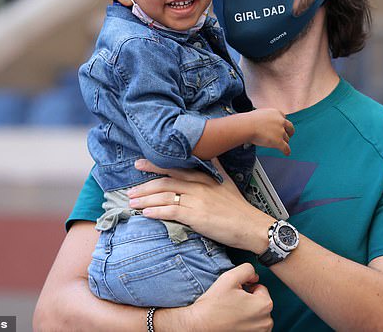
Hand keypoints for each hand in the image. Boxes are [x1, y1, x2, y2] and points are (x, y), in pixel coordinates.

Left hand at [128, 159, 275, 253]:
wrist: (252, 226)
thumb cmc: (240, 208)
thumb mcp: (228, 182)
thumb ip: (217, 169)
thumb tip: (212, 155)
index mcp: (205, 177)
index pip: (176, 168)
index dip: (156, 166)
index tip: (140, 164)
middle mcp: (200, 185)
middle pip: (166, 181)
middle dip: (145, 184)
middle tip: (129, 189)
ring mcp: (198, 200)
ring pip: (165, 196)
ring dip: (146, 199)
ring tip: (132, 202)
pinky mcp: (197, 216)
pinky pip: (172, 211)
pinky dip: (156, 212)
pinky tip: (145, 214)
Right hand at [180, 263, 273, 331]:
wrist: (199, 326)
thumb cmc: (213, 306)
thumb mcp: (230, 277)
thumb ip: (247, 269)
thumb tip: (254, 276)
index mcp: (264, 305)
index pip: (261, 288)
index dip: (247, 288)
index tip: (235, 294)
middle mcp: (266, 322)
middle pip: (260, 303)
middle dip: (248, 300)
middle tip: (232, 303)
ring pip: (257, 315)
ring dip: (247, 312)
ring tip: (231, 313)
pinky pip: (253, 327)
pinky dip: (244, 324)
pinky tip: (232, 322)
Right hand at [247, 108, 294, 154]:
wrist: (247, 126)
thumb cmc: (250, 121)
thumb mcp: (261, 113)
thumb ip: (268, 118)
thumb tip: (266, 123)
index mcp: (277, 113)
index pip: (284, 119)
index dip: (283, 125)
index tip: (282, 127)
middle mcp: (281, 121)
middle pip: (290, 128)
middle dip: (289, 132)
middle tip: (287, 136)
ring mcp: (281, 132)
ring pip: (287, 139)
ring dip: (284, 142)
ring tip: (280, 145)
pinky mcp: (279, 141)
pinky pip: (286, 148)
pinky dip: (286, 151)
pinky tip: (286, 153)